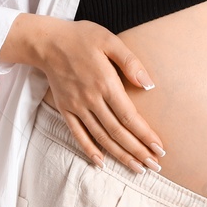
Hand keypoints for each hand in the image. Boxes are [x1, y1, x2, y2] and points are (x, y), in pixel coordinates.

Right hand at [6, 15, 166, 173]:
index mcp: (106, 83)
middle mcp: (91, 99)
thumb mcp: (109, 40)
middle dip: (138, 151)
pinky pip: (77, 134)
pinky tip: (101, 163)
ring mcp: (77, 106)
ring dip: (120, 155)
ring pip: (100, 137)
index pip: (129, 117)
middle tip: (154, 166)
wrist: (47, 42)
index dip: (145, 135)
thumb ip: (130, 62)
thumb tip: (149, 84)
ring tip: (136, 168)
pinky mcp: (65, 109)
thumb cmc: (82, 38)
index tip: (159, 149)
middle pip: (117, 132)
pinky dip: (89, 150)